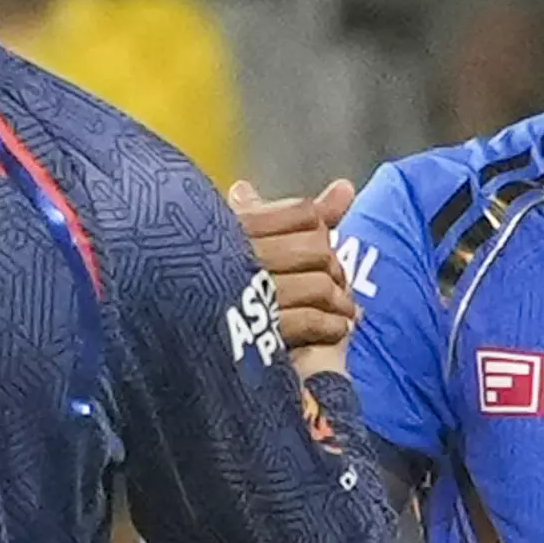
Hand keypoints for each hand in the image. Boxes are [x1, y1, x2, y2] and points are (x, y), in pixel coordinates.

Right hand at [228, 179, 362, 381]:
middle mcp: (233, 257)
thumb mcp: (254, 242)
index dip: (321, 231)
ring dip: (338, 303)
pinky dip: (330, 327)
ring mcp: (243, 297)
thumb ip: (299, 215)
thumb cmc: (228, 288)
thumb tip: (345, 187)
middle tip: (335, 285)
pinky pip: (309, 321)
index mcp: (230, 228)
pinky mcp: (254, 335)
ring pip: (318, 286)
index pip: (304, 214)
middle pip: (316, 250)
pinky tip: (333, 331)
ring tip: (340, 312)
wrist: (198, 355)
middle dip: (333, 269)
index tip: (321, 249)